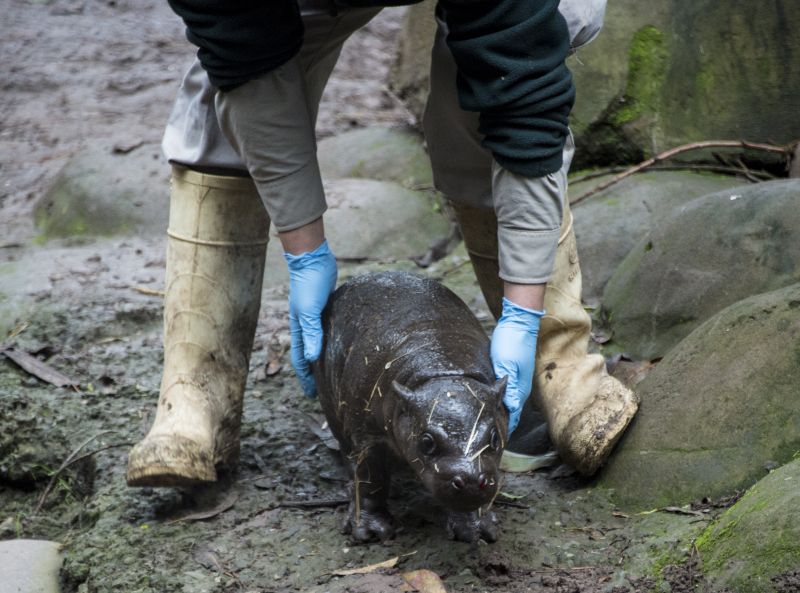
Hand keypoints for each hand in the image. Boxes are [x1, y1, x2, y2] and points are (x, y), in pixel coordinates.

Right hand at [284, 240, 336, 395]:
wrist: (312, 259)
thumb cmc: (308, 284)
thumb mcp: (309, 311)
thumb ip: (311, 333)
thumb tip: (313, 359)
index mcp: (299, 328)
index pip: (301, 360)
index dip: (305, 378)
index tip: (312, 395)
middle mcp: (306, 325)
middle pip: (310, 354)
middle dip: (315, 372)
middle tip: (326, 388)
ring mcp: (317, 316)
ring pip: (321, 342)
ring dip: (326, 356)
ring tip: (336, 370)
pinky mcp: (329, 307)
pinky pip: (331, 329)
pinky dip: (334, 340)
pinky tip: (345, 344)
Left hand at [490, 297, 543, 432]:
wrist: (519, 321)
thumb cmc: (512, 342)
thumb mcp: (507, 365)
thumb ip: (509, 388)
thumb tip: (510, 410)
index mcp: (519, 389)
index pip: (511, 417)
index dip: (502, 431)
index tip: (492, 443)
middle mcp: (519, 387)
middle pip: (509, 413)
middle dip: (499, 426)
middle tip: (484, 438)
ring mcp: (517, 380)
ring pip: (507, 403)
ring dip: (498, 413)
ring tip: (484, 425)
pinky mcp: (511, 372)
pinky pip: (504, 392)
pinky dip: (497, 401)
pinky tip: (488, 403)